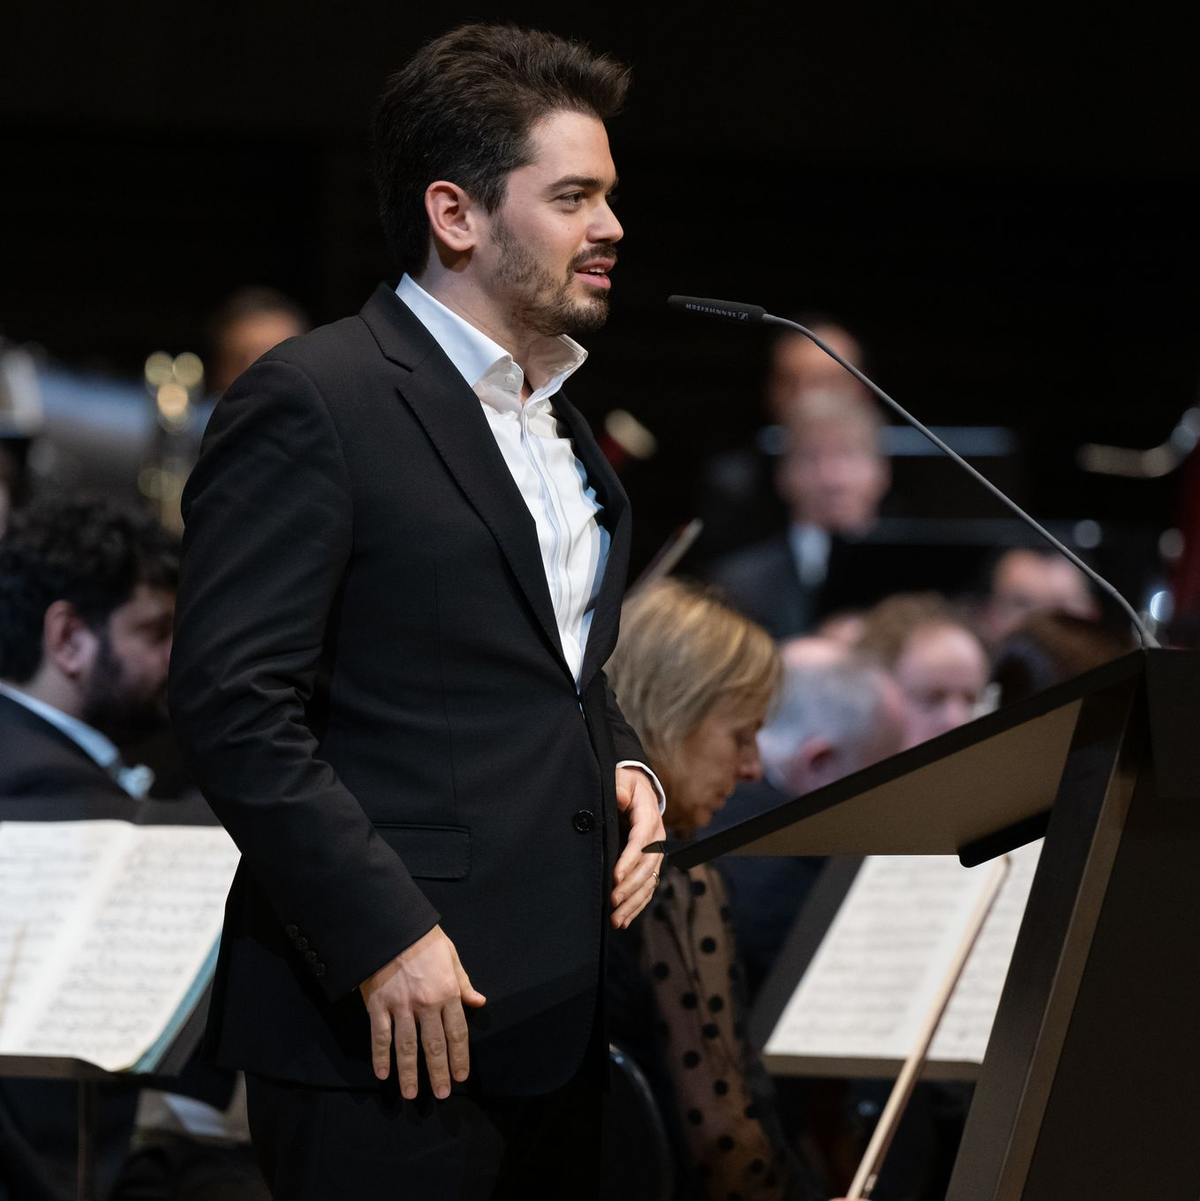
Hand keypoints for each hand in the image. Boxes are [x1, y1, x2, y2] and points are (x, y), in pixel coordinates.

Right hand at [359, 924, 485, 1099]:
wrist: (391, 926)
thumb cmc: (424, 940)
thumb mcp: (451, 956)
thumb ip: (463, 983)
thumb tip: (479, 1002)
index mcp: (448, 991)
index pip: (457, 1031)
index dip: (460, 1056)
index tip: (461, 1076)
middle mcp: (426, 1003)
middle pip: (434, 1045)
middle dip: (438, 1072)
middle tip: (441, 1094)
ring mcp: (401, 1006)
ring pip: (407, 1047)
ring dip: (409, 1073)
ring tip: (412, 1094)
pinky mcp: (378, 1005)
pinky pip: (380, 1036)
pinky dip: (381, 1056)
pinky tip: (383, 1074)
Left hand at [611, 765, 665, 928]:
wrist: (641, 791)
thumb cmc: (628, 786)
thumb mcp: (624, 779)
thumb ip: (620, 787)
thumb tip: (619, 796)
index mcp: (649, 818)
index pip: (640, 842)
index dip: (629, 860)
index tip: (615, 876)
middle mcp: (656, 839)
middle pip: (646, 867)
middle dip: (630, 886)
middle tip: (613, 901)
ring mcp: (655, 855)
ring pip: (648, 883)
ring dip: (633, 902)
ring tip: (617, 918)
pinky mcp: (650, 865)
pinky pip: (647, 888)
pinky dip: (637, 905)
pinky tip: (624, 919)